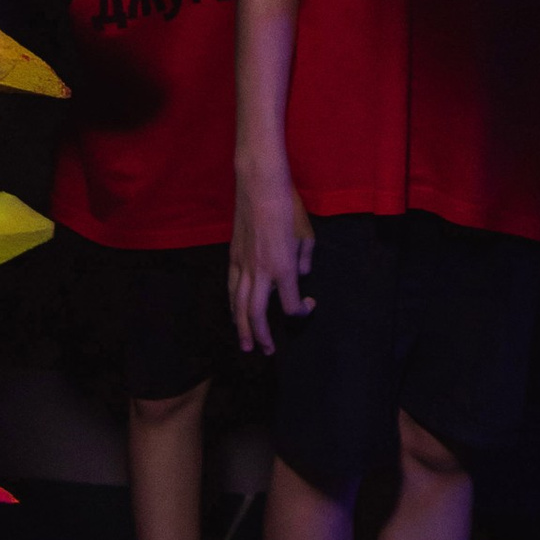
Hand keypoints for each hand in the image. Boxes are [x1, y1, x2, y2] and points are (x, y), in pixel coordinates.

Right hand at [230, 176, 313, 354]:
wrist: (260, 187)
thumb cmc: (288, 208)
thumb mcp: (306, 234)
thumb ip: (305, 260)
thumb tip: (300, 277)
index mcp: (283, 268)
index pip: (291, 303)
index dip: (301, 311)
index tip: (309, 305)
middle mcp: (261, 273)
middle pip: (257, 315)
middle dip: (262, 336)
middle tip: (267, 351)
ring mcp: (243, 266)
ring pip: (239, 306)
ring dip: (242, 328)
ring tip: (245, 345)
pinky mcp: (233, 257)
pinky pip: (231, 288)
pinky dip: (233, 306)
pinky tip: (235, 314)